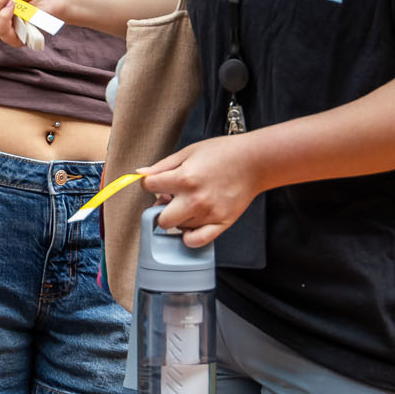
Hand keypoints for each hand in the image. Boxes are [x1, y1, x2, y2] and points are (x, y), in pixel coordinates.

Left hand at [138, 135, 266, 248]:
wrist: (255, 161)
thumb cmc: (223, 153)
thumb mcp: (188, 152)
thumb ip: (162, 166)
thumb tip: (140, 174)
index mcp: (184, 178)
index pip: (149, 188)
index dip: (149, 183)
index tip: (156, 182)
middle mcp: (195, 200)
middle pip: (161, 219)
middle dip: (161, 209)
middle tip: (170, 199)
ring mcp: (209, 214)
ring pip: (178, 228)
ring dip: (179, 218)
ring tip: (189, 204)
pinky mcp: (222, 224)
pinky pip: (196, 241)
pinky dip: (190, 236)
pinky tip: (192, 224)